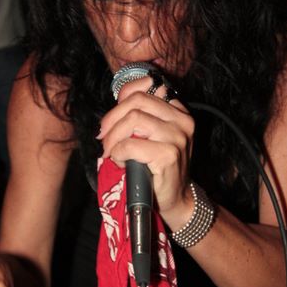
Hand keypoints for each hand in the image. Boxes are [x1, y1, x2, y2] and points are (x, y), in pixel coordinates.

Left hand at [98, 75, 194, 229]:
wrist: (174, 199)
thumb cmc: (158, 168)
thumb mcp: (152, 136)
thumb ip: (140, 116)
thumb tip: (117, 102)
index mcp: (178, 111)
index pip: (146, 87)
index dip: (122, 97)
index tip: (110, 119)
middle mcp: (182, 120)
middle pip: (137, 102)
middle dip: (112, 120)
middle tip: (104, 139)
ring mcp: (177, 137)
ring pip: (133, 120)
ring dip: (114, 138)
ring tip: (111, 152)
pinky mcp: (169, 155)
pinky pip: (131, 145)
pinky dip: (118, 153)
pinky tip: (120, 162)